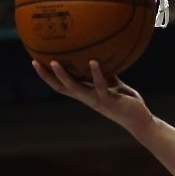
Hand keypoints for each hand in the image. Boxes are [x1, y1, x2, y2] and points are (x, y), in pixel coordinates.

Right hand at [33, 60, 152, 133]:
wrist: (139, 119)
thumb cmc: (126, 102)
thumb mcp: (113, 84)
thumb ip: (105, 73)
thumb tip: (99, 55)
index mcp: (86, 94)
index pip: (62, 86)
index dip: (48, 77)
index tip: (35, 63)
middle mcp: (87, 98)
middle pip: (62, 88)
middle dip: (47, 76)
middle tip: (35, 62)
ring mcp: (97, 100)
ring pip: (75, 88)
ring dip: (64, 76)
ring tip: (54, 62)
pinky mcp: (110, 100)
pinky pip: (100, 85)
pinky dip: (96, 73)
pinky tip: (92, 61)